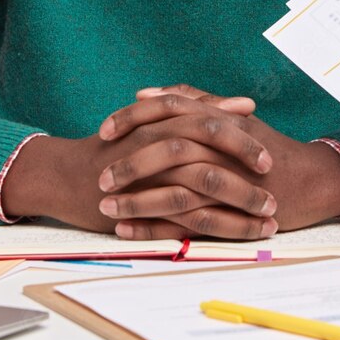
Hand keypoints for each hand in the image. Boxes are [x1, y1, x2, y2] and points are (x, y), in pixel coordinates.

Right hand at [0, 91, 274, 237]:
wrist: (65, 175)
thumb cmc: (115, 149)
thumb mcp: (156, 122)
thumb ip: (198, 112)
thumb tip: (241, 102)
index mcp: (163, 120)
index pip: (210, 121)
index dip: (242, 136)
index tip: (270, 152)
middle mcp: (157, 140)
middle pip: (211, 147)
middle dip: (247, 165)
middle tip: (273, 180)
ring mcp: (148, 172)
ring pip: (204, 183)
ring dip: (241, 200)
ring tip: (269, 215)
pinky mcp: (142, 204)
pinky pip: (186, 216)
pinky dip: (217, 227)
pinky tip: (240, 236)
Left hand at [102, 84, 339, 239]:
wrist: (313, 180)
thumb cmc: (268, 148)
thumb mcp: (234, 118)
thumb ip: (194, 102)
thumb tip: (150, 93)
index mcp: (218, 120)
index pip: (169, 110)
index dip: (133, 120)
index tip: (105, 130)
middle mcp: (221, 147)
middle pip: (166, 149)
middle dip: (127, 163)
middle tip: (99, 175)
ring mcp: (227, 180)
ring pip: (173, 189)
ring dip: (135, 200)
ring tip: (105, 208)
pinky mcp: (231, 213)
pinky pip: (186, 223)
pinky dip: (154, 227)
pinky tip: (127, 232)